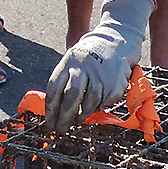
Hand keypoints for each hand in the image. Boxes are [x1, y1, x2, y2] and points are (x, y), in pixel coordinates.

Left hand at [46, 0, 153, 129]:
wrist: (118, 39)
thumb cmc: (91, 54)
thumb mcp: (74, 59)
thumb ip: (65, 80)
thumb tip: (54, 108)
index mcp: (69, 61)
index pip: (55, 88)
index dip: (51, 109)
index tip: (49, 121)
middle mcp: (84, 67)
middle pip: (71, 97)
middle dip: (64, 118)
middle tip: (60, 129)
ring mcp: (101, 75)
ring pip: (88, 103)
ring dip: (81, 116)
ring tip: (77, 120)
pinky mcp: (115, 83)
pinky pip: (104, 102)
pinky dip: (98, 108)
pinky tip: (95, 108)